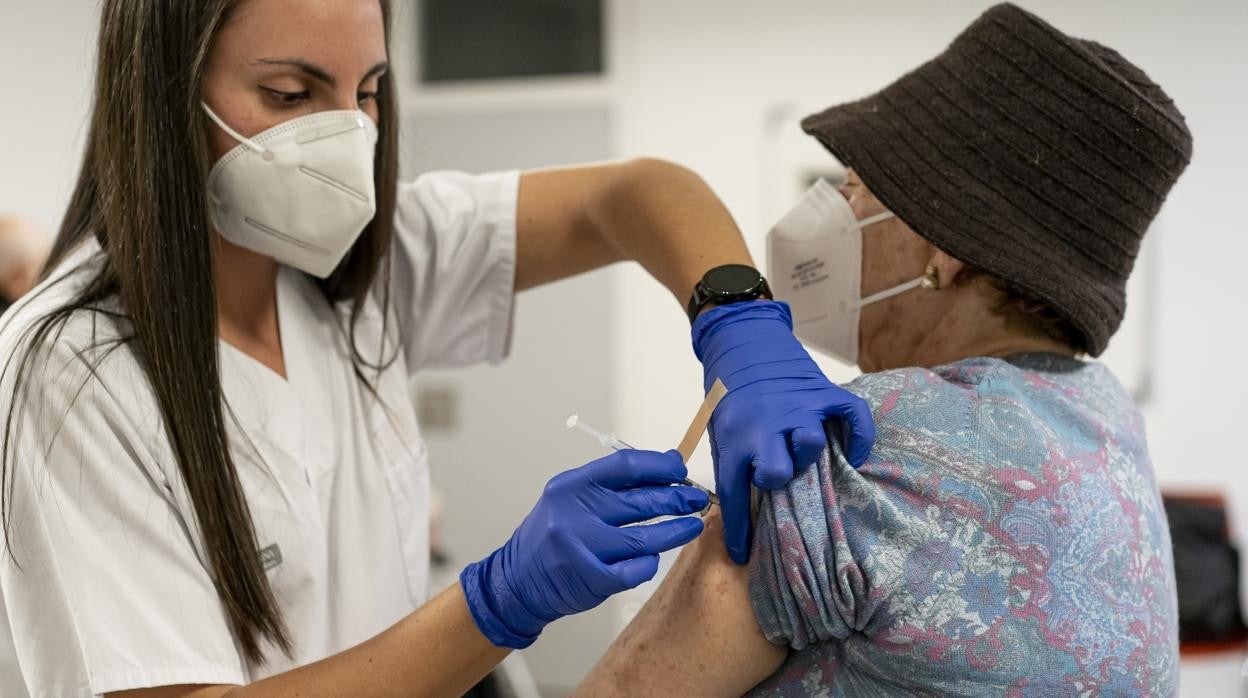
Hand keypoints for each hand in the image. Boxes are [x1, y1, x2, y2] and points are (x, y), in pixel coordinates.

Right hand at [460, 449, 708, 648]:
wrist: (518, 579)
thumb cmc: (553, 534)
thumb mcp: (574, 498)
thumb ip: (616, 483)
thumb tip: (667, 464)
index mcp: (571, 486)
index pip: (625, 467)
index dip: (659, 466)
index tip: (680, 469)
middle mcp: (574, 514)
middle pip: (639, 502)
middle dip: (676, 498)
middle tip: (696, 498)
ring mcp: (582, 548)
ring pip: (644, 539)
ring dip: (675, 531)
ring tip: (692, 525)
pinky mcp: (590, 579)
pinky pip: (635, 570)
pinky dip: (649, 563)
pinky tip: (656, 556)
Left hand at [692, 301, 874, 563]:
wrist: (743, 340)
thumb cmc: (729, 393)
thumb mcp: (720, 430)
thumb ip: (735, 463)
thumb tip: (746, 511)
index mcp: (734, 438)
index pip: (733, 493)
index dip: (738, 529)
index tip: (743, 553)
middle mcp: (765, 426)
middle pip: (774, 472)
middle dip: (775, 481)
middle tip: (778, 481)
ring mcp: (797, 407)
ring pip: (809, 442)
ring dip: (808, 453)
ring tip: (809, 457)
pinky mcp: (823, 392)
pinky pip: (852, 417)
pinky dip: (860, 437)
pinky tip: (855, 455)